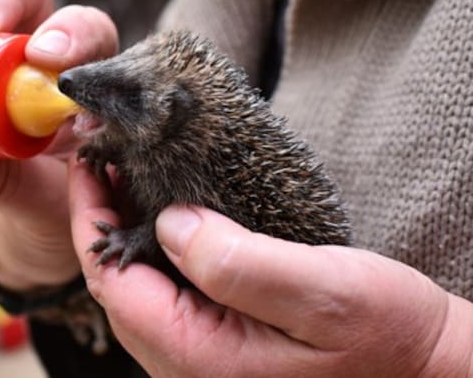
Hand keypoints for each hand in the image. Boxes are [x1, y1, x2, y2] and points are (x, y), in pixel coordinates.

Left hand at [69, 159, 472, 376]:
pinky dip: (158, 247)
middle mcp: (187, 365)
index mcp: (198, 357)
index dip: (91, 218)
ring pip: (139, 287)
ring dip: (128, 229)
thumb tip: (169, 221)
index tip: (87, 161)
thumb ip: (236, 261)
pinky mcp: (220, 346)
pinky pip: (168, 293)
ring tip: (127, 172)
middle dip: (102, 217)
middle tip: (104, 156)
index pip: (113, 282)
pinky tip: (167, 211)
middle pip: (117, 284)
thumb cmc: (387, 339)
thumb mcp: (320, 293)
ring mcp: (202, 359)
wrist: (427, 372)